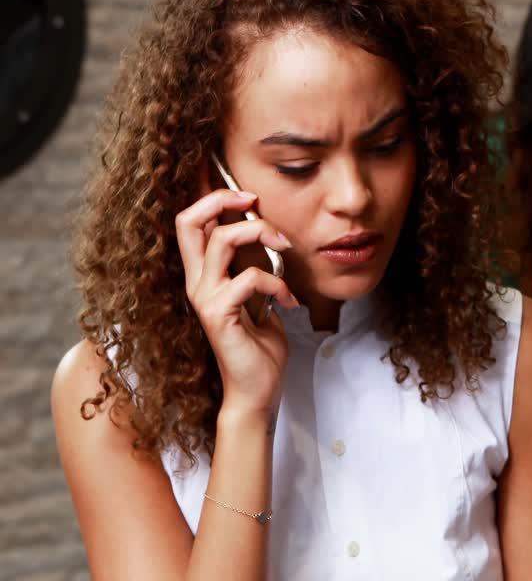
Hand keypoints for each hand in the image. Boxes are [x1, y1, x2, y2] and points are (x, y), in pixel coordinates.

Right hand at [175, 186, 298, 416]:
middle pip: (187, 220)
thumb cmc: (259, 343)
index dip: (213, 197)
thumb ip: (253, 264)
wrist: (257, 389)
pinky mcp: (219, 315)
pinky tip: (290, 301)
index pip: (190, 222)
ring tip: (286, 248)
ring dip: (261, 233)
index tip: (250, 196)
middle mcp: (197, 282)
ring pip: (222, 240)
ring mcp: (205, 298)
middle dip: (221, 198)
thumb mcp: (258, 293)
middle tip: (254, 201)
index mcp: (204, 274)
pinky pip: (249, 278)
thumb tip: (265, 230)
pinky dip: (278, 282)